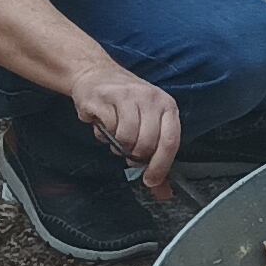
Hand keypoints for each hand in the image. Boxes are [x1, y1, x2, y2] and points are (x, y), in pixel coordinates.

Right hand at [69, 62, 184, 191]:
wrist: (96, 74)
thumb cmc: (125, 103)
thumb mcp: (147, 123)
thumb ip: (155, 156)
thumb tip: (163, 190)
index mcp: (167, 106)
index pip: (170, 141)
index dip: (161, 166)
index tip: (151, 180)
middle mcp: (151, 98)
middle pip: (148, 143)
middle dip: (135, 155)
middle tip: (127, 150)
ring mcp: (129, 95)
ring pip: (127, 137)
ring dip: (118, 144)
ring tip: (115, 134)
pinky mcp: (106, 97)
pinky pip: (108, 128)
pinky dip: (103, 134)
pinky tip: (104, 123)